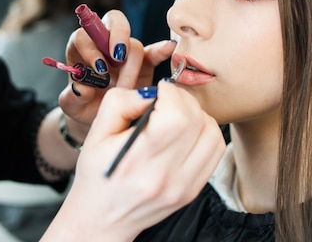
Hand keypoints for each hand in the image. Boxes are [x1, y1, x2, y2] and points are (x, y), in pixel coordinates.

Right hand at [41, 81, 225, 240]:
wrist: (102, 220)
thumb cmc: (97, 174)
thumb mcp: (95, 134)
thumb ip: (120, 103)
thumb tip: (150, 93)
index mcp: (137, 160)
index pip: (175, 116)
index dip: (171, 93)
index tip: (160, 90)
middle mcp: (164, 176)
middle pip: (196, 121)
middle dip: (184, 100)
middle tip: (168, 100)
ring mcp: (183, 186)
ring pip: (212, 133)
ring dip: (198, 115)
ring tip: (178, 115)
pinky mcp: (193, 190)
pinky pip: (216, 151)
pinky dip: (206, 133)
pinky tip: (188, 132)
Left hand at [58, 9, 175, 141]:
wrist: (100, 116)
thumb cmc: (83, 105)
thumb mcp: (71, 104)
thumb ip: (74, 96)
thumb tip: (84, 87)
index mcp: (81, 47)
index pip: (84, 35)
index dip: (91, 47)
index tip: (98, 68)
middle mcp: (104, 42)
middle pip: (113, 21)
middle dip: (117, 36)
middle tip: (118, 59)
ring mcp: (126, 51)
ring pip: (134, 45)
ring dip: (130, 68)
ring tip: (124, 90)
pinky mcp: (145, 62)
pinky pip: (154, 52)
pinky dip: (162, 49)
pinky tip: (169, 48)